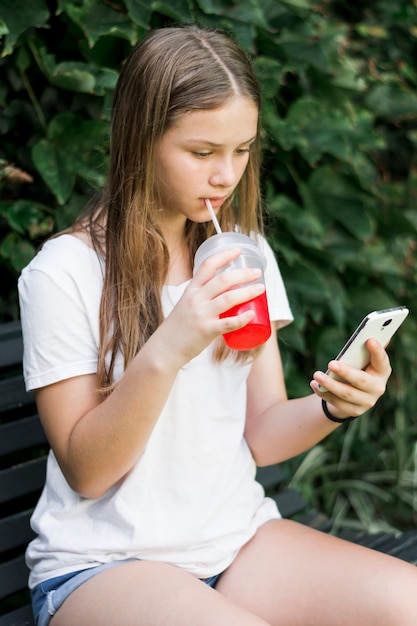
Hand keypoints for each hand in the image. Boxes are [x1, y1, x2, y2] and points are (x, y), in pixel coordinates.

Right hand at [158, 247, 265, 365]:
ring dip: (247, 292)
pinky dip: (241, 318)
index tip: (238, 251)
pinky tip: (252, 314)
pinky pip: (227, 323)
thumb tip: (224, 292)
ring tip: (261, 289)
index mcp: (191, 290)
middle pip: (223, 280)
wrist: (165, 348)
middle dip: (243, 274)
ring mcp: (201, 314)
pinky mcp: (206, 330)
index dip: (224, 256)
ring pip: (228, 298)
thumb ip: (202, 297)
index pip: (207, 266)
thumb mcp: (186, 304)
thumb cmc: (178, 327)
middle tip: (257, 272)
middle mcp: (195, 299)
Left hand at [310, 338, 391, 418]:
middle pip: (361, 381)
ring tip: (317, 375)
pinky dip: (324, 393)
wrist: (355, 395)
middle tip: (331, 363)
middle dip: (346, 372)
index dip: (378, 351)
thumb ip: (364, 349)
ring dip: (330, 384)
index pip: (382, 360)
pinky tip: (314, 384)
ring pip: (347, 394)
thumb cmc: (359, 369)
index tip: (369, 339)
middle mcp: (378, 388)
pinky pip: (336, 402)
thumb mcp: (363, 359)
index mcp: (382, 371)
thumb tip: (370, 333)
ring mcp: (367, 401)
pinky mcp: (354, 410)